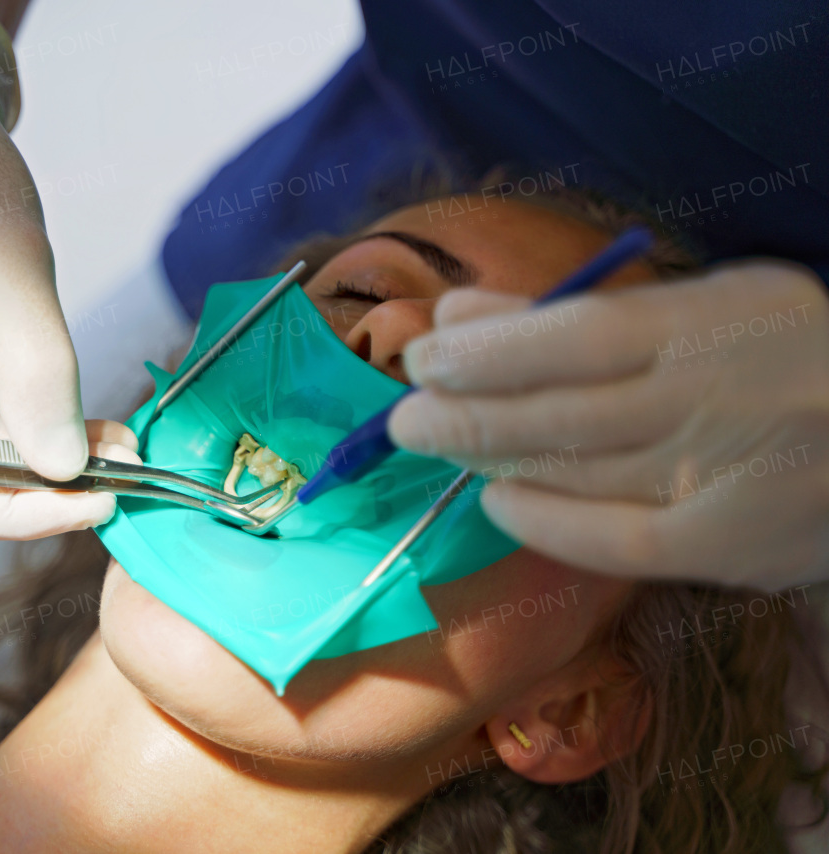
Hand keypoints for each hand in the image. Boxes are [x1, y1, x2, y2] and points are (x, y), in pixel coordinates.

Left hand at [389, 260, 828, 591]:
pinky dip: (547, 522)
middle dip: (465, 413)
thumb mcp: (700, 305)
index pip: (575, 337)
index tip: (424, 355)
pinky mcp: (732, 545)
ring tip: (438, 445)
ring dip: (492, 458)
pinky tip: (497, 502)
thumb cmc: (780, 356)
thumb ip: (580, 311)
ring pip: (577, 470)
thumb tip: (460, 319)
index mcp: (714, 321)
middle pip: (561, 410)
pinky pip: (618, 540)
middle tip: (405, 417)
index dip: (485, 352)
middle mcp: (718, 398)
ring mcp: (725, 477)